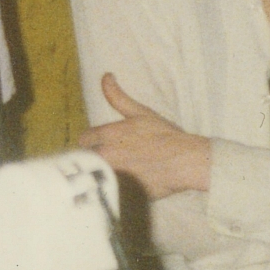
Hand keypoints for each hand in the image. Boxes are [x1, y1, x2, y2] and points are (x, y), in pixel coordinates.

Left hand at [80, 74, 209, 197]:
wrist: (185, 161)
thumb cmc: (164, 135)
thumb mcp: (140, 112)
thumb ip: (117, 96)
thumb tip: (105, 76)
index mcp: (107, 134)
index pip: (83, 139)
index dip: (92, 142)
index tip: (102, 145)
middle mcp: (105, 155)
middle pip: (85, 158)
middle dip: (93, 158)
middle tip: (110, 160)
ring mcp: (112, 175)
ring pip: (94, 175)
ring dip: (100, 174)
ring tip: (116, 174)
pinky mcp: (121, 193)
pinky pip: (106, 192)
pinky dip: (110, 190)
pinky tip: (123, 187)